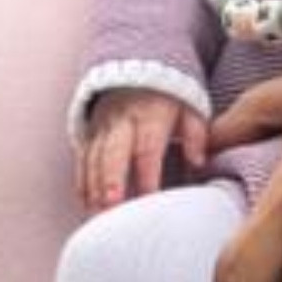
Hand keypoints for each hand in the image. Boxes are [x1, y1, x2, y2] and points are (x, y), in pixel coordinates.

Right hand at [76, 87, 209, 211]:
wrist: (138, 68)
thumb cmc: (169, 96)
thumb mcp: (190, 106)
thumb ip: (196, 134)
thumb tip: (199, 161)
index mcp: (150, 115)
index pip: (147, 148)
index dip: (148, 174)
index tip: (150, 199)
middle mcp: (122, 121)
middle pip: (113, 153)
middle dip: (110, 180)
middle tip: (111, 205)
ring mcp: (102, 126)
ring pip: (94, 158)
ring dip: (94, 187)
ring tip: (97, 214)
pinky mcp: (90, 132)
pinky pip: (82, 158)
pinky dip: (82, 181)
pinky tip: (86, 203)